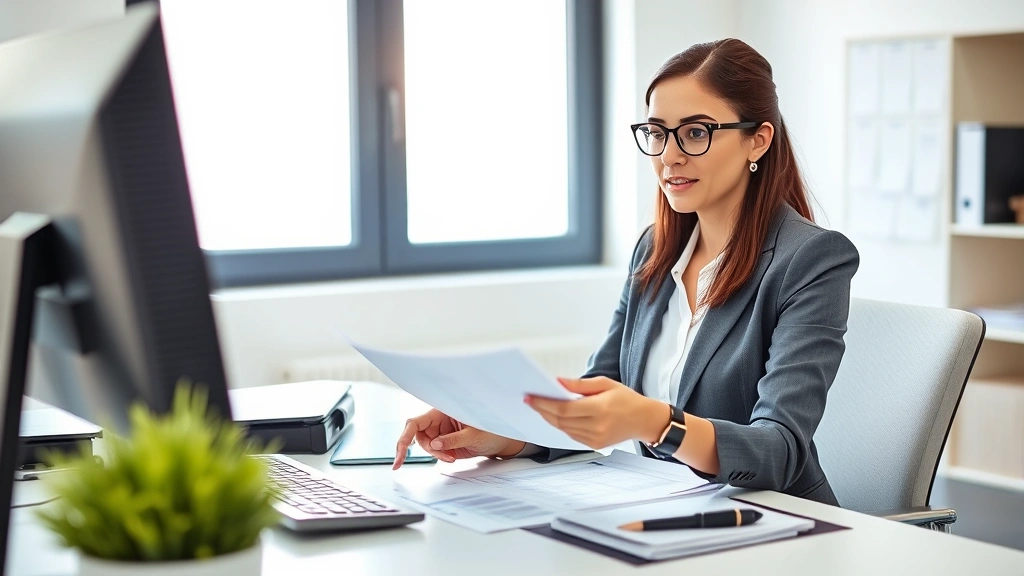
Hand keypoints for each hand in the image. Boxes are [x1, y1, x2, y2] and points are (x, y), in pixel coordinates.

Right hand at [393, 409, 524, 468]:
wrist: (500, 440)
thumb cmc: (490, 430)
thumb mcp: (473, 435)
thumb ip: (453, 440)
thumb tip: (434, 445)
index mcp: (441, 411)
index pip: (415, 423)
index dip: (404, 438)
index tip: (400, 455)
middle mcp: (438, 421)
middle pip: (418, 437)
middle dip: (429, 450)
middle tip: (445, 458)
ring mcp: (440, 432)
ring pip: (426, 446)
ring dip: (436, 455)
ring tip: (453, 457)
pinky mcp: (444, 442)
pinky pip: (434, 451)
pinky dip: (440, 457)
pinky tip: (452, 456)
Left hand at [526, 377, 668, 448]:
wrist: (644, 420)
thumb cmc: (626, 399)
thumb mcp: (605, 383)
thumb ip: (579, 385)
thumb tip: (556, 382)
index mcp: (600, 409)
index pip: (564, 408)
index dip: (544, 403)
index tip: (530, 396)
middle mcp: (597, 426)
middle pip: (560, 420)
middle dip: (542, 410)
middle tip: (529, 400)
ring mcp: (595, 438)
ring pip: (563, 429)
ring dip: (549, 417)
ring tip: (539, 406)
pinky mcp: (594, 444)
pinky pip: (571, 434)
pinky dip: (560, 424)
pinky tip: (554, 415)